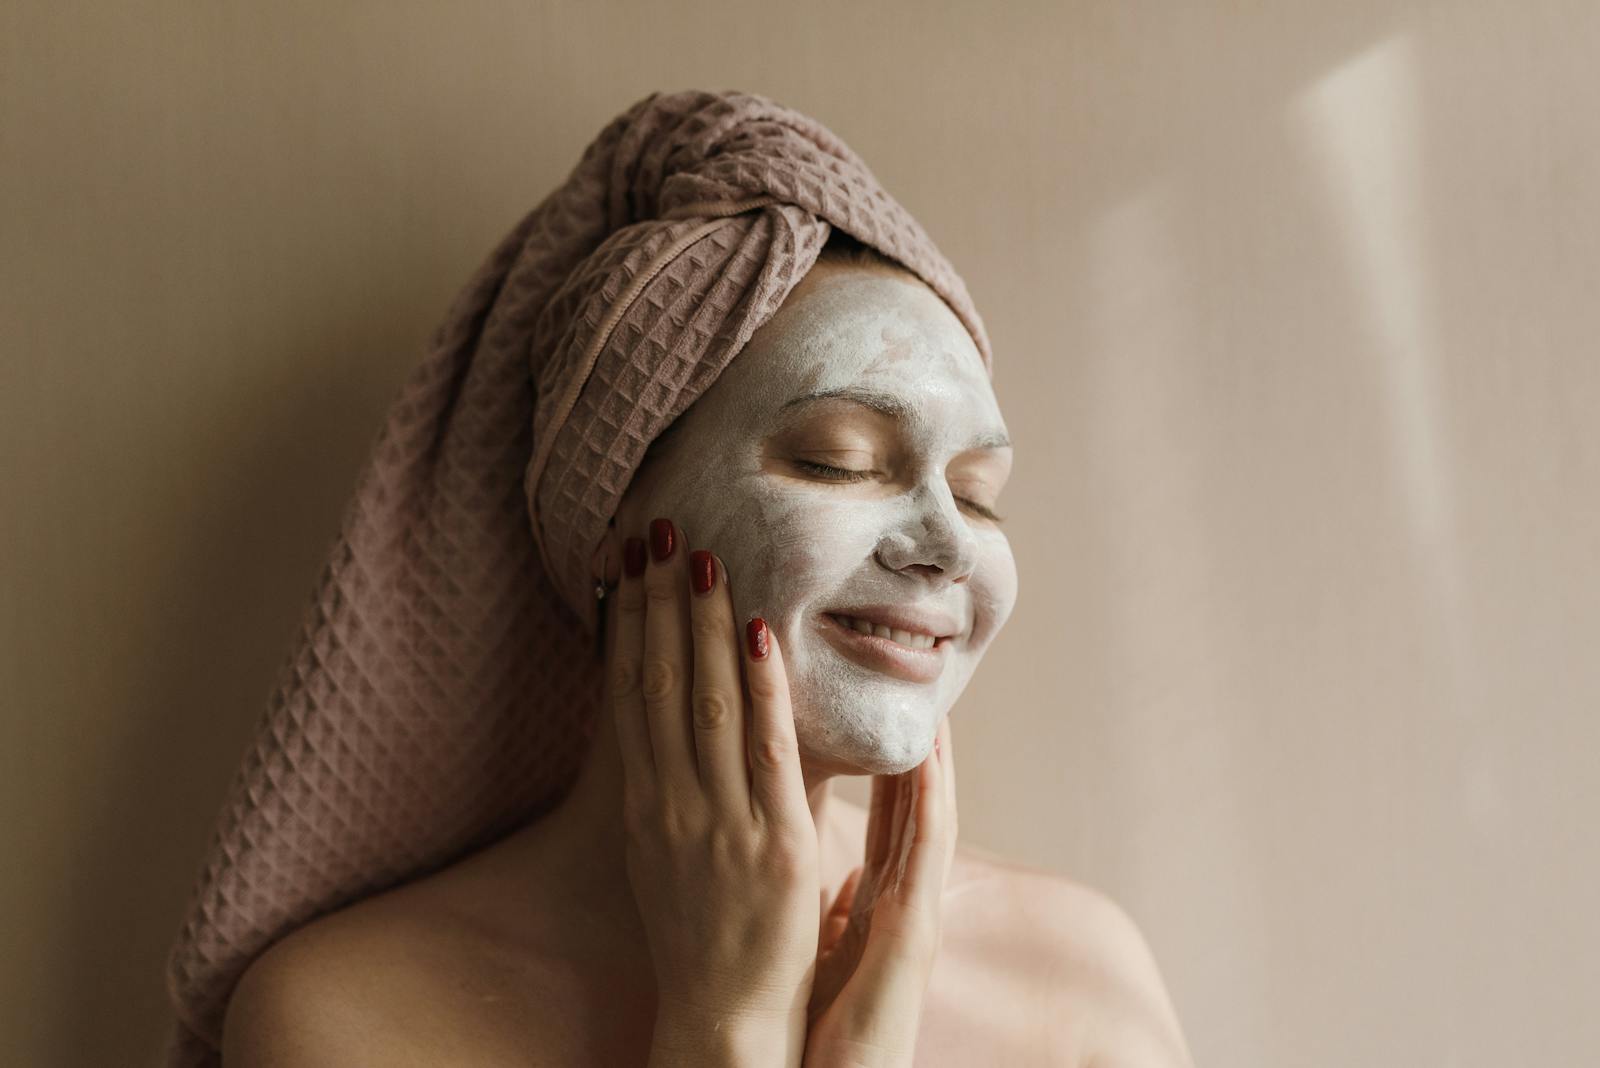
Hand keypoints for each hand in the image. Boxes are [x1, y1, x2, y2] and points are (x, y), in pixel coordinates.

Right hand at [611, 517, 819, 1066]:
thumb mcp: (661, 849)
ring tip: (702, 557)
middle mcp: (670, 804)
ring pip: (707, 703)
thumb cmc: (700, 929)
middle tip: (659, 533)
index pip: (629, 695)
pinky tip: (760, 633)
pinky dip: (762, 687)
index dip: (626, 625)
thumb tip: (665, 717)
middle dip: (660, 603)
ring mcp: (719, 822)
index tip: (625, 565)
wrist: (721, 1013)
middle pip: (661, 684)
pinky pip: (766, 750)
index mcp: (642, 804)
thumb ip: (666, 783)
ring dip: (704, 625)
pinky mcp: (774, 842)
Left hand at [804, 717, 956, 1066]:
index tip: (885, 716)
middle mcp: (901, 900)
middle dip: (920, 752)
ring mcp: (914, 912)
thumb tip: (840, 876)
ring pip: (929, 818)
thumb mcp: (827, 953)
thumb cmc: (827, 1029)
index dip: (893, 768)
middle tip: (920, 692)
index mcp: (876, 903)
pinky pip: (927, 851)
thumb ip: (837, 909)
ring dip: (935, 763)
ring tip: (934, 708)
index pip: (888, 819)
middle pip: (914, 810)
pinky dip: (930, 800)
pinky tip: (929, 760)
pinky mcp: (915, 929)